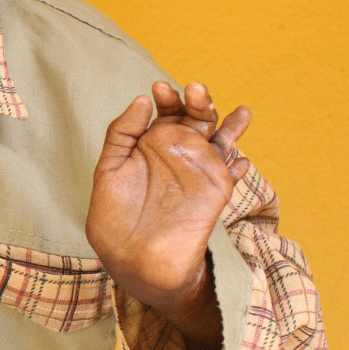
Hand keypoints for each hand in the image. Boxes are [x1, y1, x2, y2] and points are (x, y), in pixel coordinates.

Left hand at [86, 81, 250, 349]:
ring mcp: (198, 170)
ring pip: (219, 138)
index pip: (163, 111)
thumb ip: (121, 133)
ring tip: (235, 111)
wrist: (132, 261)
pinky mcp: (215, 192)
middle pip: (194, 117)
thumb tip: (141, 100)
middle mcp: (177, 152)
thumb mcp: (108, 170)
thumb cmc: (114, 219)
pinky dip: (239, 163)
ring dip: (227, 123)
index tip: (159, 88)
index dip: (165, 97)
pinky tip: (240, 159)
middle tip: (195, 90)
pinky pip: (231, 171)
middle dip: (197, 101)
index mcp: (149, 144)